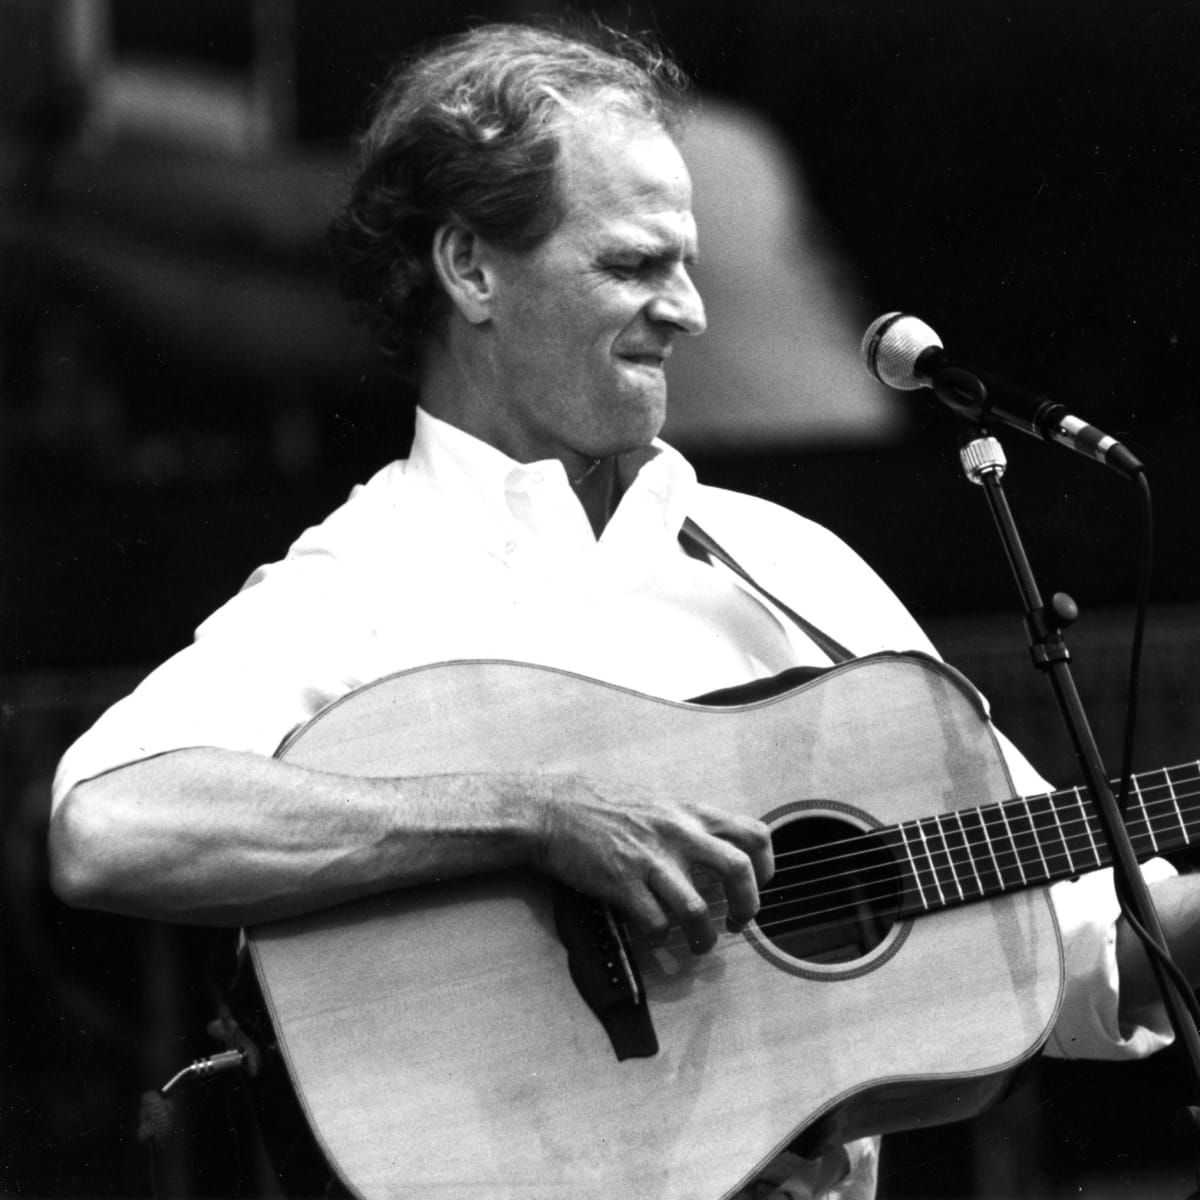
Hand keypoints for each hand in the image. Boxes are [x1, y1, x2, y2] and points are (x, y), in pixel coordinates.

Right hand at [531, 776, 773, 953]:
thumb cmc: (601, 805)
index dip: (767, 866)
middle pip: (738, 871)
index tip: (760, 885)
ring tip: (699, 944)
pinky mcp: (623, 884)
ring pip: (698, 910)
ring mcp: (651, 860)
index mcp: (690, 813)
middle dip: (748, 907)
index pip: (753, 833)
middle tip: (739, 923)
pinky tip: (655, 933)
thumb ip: (688, 824)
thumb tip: (717, 849)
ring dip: (704, 937)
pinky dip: (660, 936)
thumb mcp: (657, 803)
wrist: (554, 809)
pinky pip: (656, 923)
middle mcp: (677, 834)